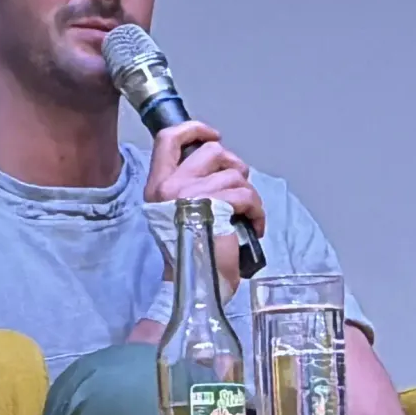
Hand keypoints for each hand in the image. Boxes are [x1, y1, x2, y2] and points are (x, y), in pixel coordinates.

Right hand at [144, 121, 265, 292]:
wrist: (193, 285)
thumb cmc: (189, 253)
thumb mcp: (176, 212)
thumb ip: (187, 186)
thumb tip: (217, 168)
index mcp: (157, 185)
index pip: (168, 138)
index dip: (194, 129)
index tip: (212, 135)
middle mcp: (170, 187)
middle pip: (212, 150)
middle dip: (234, 165)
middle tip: (238, 188)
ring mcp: (191, 195)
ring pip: (235, 174)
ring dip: (249, 193)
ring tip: (247, 214)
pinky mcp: (215, 207)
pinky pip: (247, 194)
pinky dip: (257, 209)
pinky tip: (254, 224)